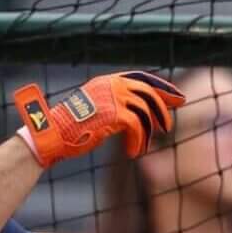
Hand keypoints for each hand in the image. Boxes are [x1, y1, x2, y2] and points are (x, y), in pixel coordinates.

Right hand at [11, 71, 183, 167]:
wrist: (53, 134)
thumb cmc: (71, 128)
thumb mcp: (95, 110)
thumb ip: (115, 106)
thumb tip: (140, 116)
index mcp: (107, 81)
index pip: (141, 78)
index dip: (162, 87)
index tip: (177, 98)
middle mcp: (112, 85)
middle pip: (148, 91)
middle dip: (164, 107)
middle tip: (169, 126)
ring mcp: (113, 97)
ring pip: (146, 111)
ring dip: (149, 132)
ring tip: (145, 147)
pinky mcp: (114, 114)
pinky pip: (137, 127)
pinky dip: (138, 142)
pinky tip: (133, 153)